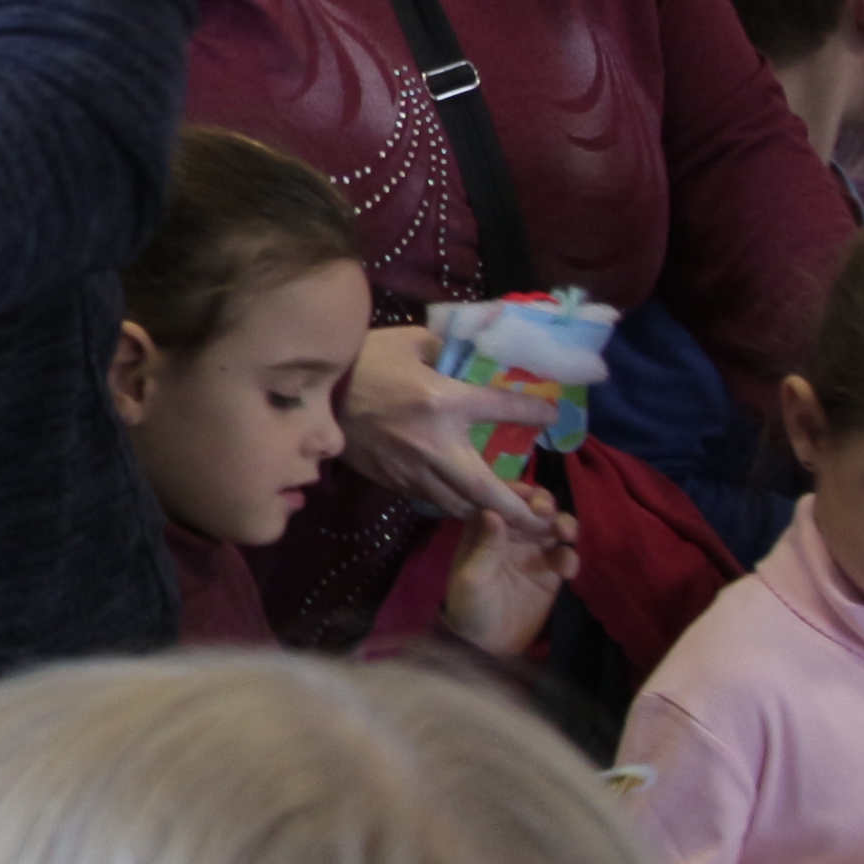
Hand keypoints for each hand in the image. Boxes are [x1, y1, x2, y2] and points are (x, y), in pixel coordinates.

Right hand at [339, 328, 559, 539]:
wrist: (311, 394)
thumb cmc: (363, 361)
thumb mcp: (411, 341)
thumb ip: (444, 351)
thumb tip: (466, 357)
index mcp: (444, 402)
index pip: (503, 408)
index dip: (533, 411)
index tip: (552, 414)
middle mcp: (435, 444)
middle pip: (487, 491)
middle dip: (520, 512)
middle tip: (545, 522)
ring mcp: (412, 469)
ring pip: (460, 506)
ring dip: (488, 515)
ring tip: (511, 518)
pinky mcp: (393, 480)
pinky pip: (432, 499)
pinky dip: (455, 504)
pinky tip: (465, 501)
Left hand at [440, 502, 580, 661]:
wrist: (487, 648)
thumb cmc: (469, 609)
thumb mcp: (471, 578)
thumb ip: (484, 546)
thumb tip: (493, 511)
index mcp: (483, 530)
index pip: (499, 500)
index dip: (514, 492)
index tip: (526, 496)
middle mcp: (510, 535)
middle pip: (531, 508)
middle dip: (543, 504)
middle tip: (546, 513)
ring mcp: (533, 552)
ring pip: (553, 527)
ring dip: (563, 524)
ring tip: (565, 535)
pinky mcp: (551, 573)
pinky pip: (565, 556)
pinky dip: (570, 557)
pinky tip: (567, 571)